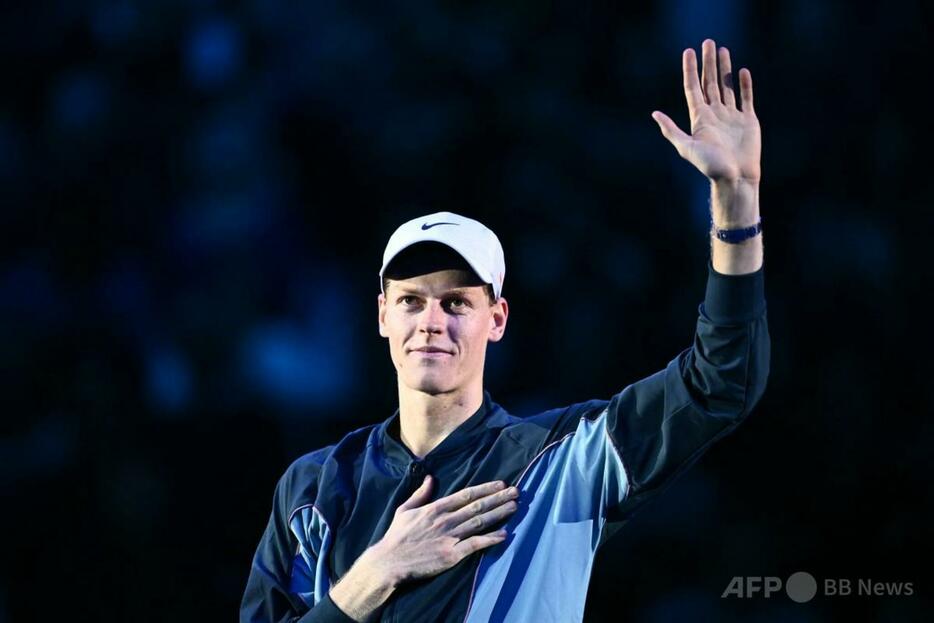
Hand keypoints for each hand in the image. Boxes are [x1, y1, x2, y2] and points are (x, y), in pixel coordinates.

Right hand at [368, 476, 519, 585]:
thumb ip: (420, 494)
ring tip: (515, 507)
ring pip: (479, 522)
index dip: (485, 488)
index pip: (466, 495)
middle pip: (477, 506)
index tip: (500, 484)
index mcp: (435, 508)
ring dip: (499, 514)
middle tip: (516, 492)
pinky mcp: (451, 555)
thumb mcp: (405, 509)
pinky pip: (475, 544)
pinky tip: (504, 534)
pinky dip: (490, 539)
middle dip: (498, 498)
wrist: (390, 562)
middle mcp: (445, 520)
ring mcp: (449, 537)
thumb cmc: (396, 536)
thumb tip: (430, 478)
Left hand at [651, 39, 760, 184]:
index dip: (690, 70)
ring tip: (723, 50)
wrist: (735, 179)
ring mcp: (731, 117)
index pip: (693, 88)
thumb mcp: (687, 148)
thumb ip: (672, 131)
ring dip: (724, 69)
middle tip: (708, 42)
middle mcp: (714, 115)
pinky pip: (746, 98)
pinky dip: (745, 85)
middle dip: (708, 63)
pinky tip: (742, 71)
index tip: (688, 52)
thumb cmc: (710, 167)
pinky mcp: (748, 121)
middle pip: (710, 83)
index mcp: (699, 119)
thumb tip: (655, 113)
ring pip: (727, 87)